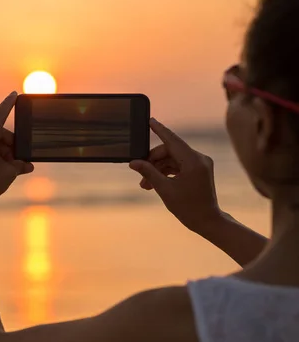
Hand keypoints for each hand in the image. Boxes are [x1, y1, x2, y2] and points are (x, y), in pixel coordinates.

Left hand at [0, 92, 33, 207]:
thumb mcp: (9, 173)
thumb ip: (20, 165)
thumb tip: (28, 165)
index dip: (7, 104)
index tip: (13, 94)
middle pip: (0, 135)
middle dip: (12, 146)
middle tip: (19, 162)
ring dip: (5, 154)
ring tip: (9, 171)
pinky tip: (1, 172)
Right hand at [129, 118, 222, 232]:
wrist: (207, 221)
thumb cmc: (188, 208)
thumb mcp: (164, 189)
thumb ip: (148, 173)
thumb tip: (134, 162)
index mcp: (193, 161)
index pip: (172, 140)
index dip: (160, 130)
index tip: (150, 120)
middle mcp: (199, 158)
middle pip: (170, 151)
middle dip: (153, 161)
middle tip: (139, 173)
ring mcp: (200, 164)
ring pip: (172, 159)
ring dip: (158, 168)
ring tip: (144, 184)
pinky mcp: (198, 169)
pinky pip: (178, 165)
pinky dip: (166, 171)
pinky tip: (154, 182)